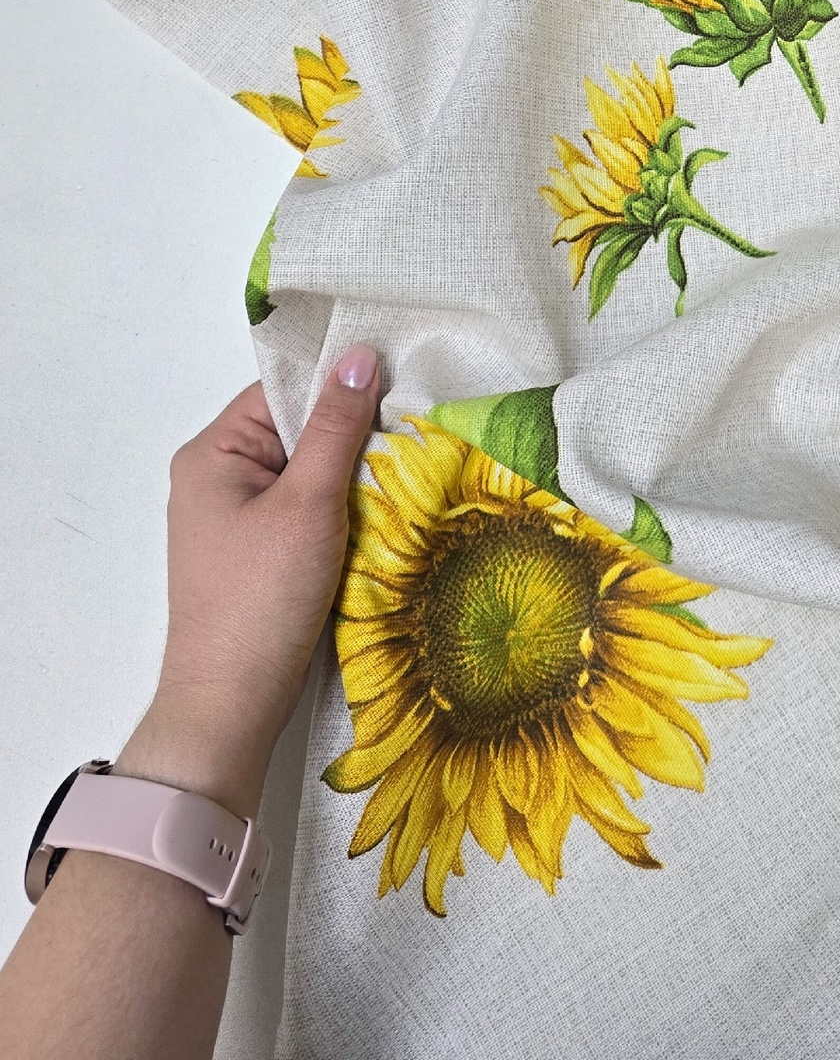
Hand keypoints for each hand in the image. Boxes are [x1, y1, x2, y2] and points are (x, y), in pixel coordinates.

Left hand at [115, 351, 381, 818]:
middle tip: (407, 434)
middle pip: (296, 429)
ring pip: (306, 472)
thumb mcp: (309, 502)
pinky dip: (339, 511)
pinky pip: (305, 509)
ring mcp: (235, 519)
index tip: (397, 385)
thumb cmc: (262, 598)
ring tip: (398, 476)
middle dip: (349, 434)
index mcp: (212, 453)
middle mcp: (216, 478)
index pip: (282, 390)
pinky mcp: (257, 554)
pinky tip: (375, 517)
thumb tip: (359, 355)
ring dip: (350, 477)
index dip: (336, 386)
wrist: (231, 704)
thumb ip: (336, 427)